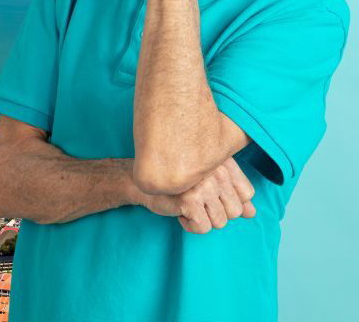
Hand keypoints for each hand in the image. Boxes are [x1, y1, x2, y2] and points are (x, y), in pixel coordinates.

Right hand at [136, 156, 256, 233]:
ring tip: (188, 206)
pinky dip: (190, 226)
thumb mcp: (207, 184)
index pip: (246, 194)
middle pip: (234, 211)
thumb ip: (232, 195)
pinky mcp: (189, 200)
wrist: (140, 182)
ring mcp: (203, 186)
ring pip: (220, 222)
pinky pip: (203, 228)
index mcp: (223, 163)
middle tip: (197, 201)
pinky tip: (180, 213)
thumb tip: (251, 213)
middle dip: (216, 212)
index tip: (211, 195)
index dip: (230, 201)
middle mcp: (215, 172)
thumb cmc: (177, 184)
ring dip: (202, 220)